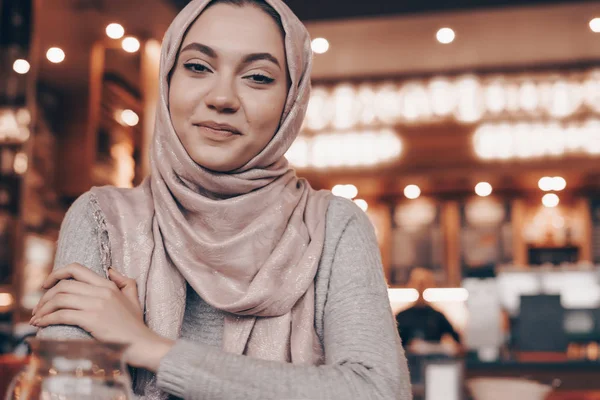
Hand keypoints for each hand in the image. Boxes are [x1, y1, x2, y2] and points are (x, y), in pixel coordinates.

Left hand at [31, 263, 173, 370]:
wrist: (141, 343)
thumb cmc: (135, 324)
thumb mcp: (133, 298)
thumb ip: (124, 281)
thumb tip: (111, 270)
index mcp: (108, 285)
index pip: (76, 269)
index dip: (56, 274)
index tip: (45, 285)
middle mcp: (101, 291)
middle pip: (63, 285)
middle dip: (45, 296)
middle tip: (38, 308)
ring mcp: (97, 305)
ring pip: (60, 299)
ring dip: (43, 309)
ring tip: (37, 318)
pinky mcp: (92, 319)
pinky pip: (62, 315)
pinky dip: (47, 319)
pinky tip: (41, 325)